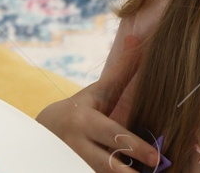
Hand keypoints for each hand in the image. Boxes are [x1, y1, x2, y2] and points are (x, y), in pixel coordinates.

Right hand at [36, 44, 162, 171]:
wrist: (43, 134)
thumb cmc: (79, 110)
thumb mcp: (96, 92)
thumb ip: (120, 72)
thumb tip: (138, 39)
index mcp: (85, 122)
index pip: (113, 136)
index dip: (135, 147)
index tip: (156, 156)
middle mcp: (79, 146)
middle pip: (108, 164)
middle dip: (130, 172)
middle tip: (155, 169)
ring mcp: (76, 164)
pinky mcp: (75, 172)